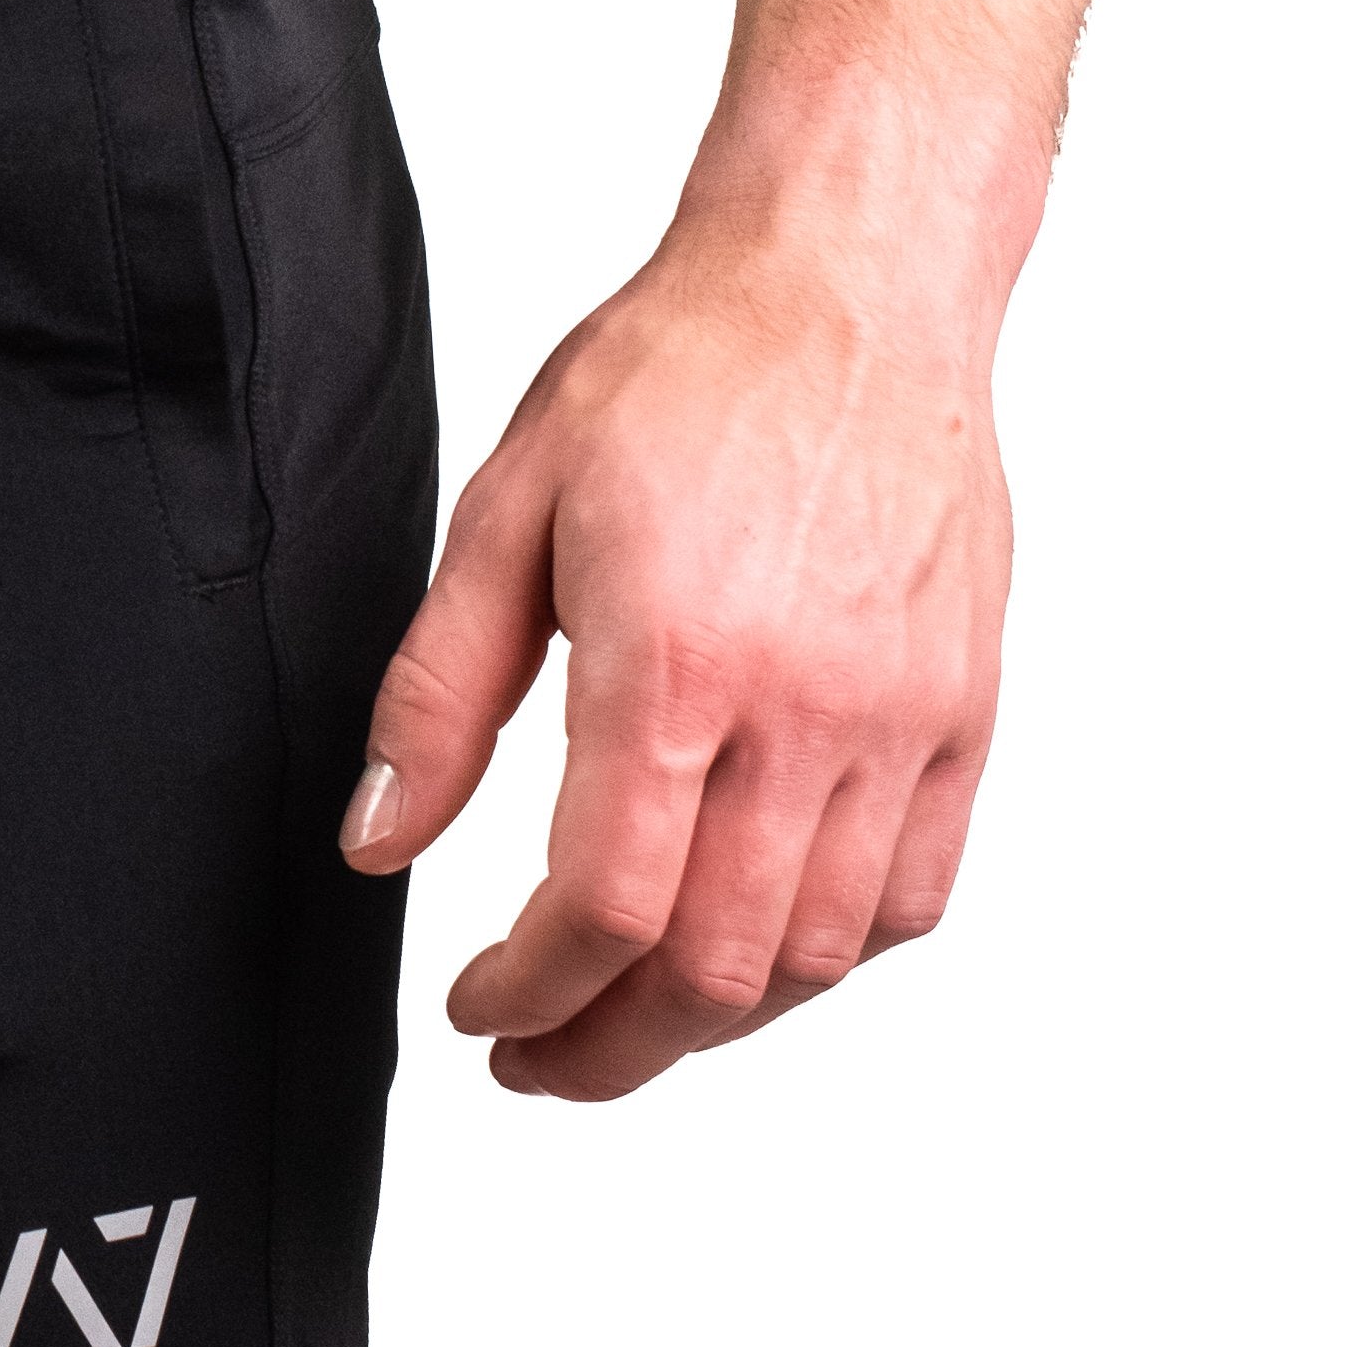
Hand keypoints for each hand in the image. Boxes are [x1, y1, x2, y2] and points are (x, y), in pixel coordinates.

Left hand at [340, 233, 1008, 1100]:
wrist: (847, 288)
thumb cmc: (680, 376)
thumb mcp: (504, 514)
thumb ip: (437, 696)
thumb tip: (380, 838)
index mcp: (677, 663)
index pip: (605, 907)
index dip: (530, 992)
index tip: (482, 1007)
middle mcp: (808, 709)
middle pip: (715, 968)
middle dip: (613, 1047)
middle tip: (540, 1058)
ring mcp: (902, 719)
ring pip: (819, 953)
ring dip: (713, 1018)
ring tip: (629, 1014)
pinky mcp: (965, 711)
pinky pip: (912, 892)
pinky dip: (829, 956)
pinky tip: (753, 945)